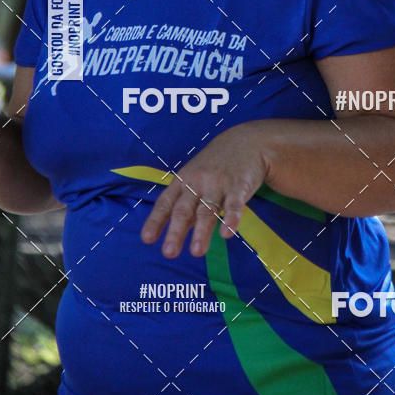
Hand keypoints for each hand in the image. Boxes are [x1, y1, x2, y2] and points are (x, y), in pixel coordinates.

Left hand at [140, 121, 269, 258]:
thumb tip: (172, 233)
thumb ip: (185, 204)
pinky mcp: (239, 186)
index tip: (147, 240)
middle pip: (184, 209)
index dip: (156, 220)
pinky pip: (234, 205)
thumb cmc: (215, 163)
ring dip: (202, 231)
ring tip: (197, 252)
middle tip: (169, 253)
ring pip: (207, 210)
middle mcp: (197, 182)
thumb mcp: (194, 177)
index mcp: (183, 181)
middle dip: (176, 231)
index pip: (166, 202)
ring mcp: (218, 184)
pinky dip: (231, 218)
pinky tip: (227, 234)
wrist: (247, 141)